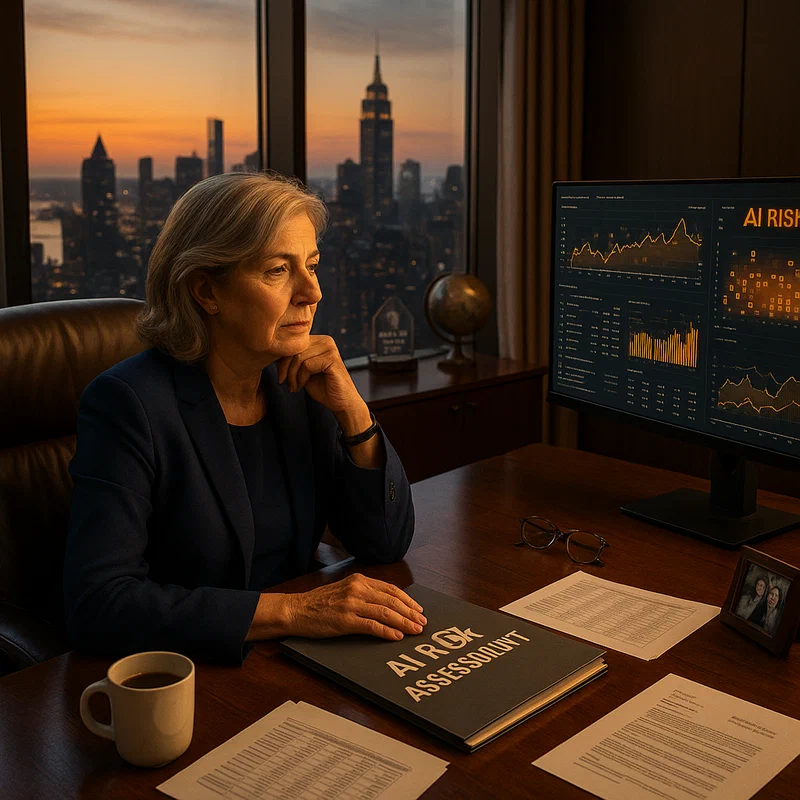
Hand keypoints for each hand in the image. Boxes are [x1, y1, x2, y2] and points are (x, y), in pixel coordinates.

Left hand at [276, 335, 363, 416]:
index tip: (281, 377)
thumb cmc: (322, 387)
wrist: (341, 403)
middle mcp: (325, 340)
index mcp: (318, 340)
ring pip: (298, 357)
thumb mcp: (302, 371)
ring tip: (295, 386)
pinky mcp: (332, 359)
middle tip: (286, 383)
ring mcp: (330, 349)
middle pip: (294, 349)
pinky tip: (303, 385)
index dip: (282, 360)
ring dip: (293, 375)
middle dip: (286, 368)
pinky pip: (307, 365)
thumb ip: (292, 360)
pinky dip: (301, 378)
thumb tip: (272, 353)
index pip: (292, 344)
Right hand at [284, 574, 426, 640]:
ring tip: (415, 630)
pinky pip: (372, 626)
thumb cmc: (319, 602)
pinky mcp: (345, 620)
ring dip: (404, 623)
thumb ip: (364, 593)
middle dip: (410, 613)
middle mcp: (357, 589)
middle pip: (392, 601)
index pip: (391, 589)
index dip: (407, 600)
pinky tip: (396, 636)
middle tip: (422, 622)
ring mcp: (351, 604)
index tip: (418, 609)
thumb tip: (388, 604)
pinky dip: (387, 631)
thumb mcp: (344, 590)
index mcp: (359, 580)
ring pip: (385, 613)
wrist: (296, 610)